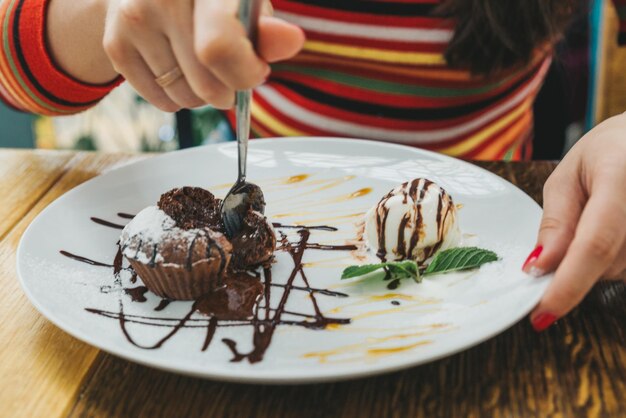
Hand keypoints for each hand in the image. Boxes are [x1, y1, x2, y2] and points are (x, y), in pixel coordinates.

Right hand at [102, 0, 304, 110]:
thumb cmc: (211, 2)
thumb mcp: (245, 6)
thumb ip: (267, 30)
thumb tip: (292, 40)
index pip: (219, 47)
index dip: (243, 72)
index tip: (256, 71)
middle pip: (204, 82)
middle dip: (228, 91)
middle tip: (230, 73)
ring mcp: (133, 17)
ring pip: (183, 98)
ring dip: (203, 97)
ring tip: (203, 69)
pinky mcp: (114, 42)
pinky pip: (160, 101)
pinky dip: (177, 99)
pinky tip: (180, 71)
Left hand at [523, 113, 625, 330]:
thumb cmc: (610, 151)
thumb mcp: (568, 176)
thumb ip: (556, 222)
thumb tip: (539, 267)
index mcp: (621, 177)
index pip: (595, 244)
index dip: (569, 284)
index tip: (544, 310)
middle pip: (608, 264)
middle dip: (575, 264)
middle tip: (573, 228)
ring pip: (623, 271)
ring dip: (600, 262)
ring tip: (602, 217)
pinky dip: (617, 259)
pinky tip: (617, 233)